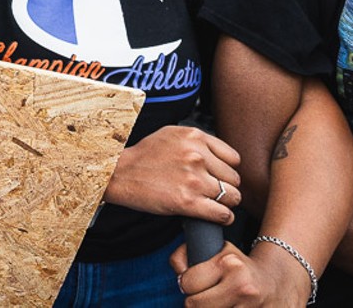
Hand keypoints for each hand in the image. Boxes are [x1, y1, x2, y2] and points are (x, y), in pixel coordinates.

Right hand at [105, 125, 241, 222]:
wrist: (118, 174)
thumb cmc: (144, 156)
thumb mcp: (171, 135)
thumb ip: (199, 142)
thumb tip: (223, 157)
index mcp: (194, 136)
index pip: (234, 158)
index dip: (226, 170)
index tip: (217, 176)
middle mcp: (196, 155)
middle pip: (234, 179)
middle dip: (226, 187)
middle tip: (210, 191)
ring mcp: (193, 179)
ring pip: (232, 197)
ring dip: (225, 203)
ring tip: (211, 203)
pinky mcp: (188, 202)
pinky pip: (223, 214)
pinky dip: (222, 217)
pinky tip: (212, 214)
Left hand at [171, 241, 311, 306]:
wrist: (278, 281)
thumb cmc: (240, 266)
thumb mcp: (218, 250)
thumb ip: (188, 254)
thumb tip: (178, 271)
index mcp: (231, 265)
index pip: (187, 283)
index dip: (186, 284)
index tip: (194, 283)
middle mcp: (243, 287)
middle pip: (195, 305)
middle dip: (195, 302)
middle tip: (205, 296)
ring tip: (219, 302)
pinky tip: (229, 307)